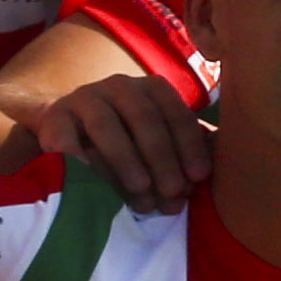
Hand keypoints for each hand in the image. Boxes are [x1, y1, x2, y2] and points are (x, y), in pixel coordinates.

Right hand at [31, 71, 212, 209]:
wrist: (70, 134)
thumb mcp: (160, 141)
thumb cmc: (129, 143)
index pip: (176, 114)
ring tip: (141, 191)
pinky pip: (65, 138)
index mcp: (153, 89)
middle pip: (144, 118)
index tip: (198, 178)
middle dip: (162, 158)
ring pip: (107, 126)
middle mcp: (120, 86)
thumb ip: (188, 151)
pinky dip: (78, 160)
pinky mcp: (55, 117)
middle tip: (172, 194)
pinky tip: (92, 183)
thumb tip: (225, 173)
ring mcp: (85, 98)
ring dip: (126, 161)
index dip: (189, 146)